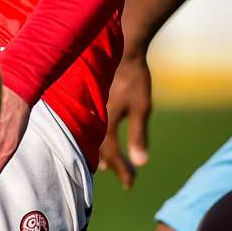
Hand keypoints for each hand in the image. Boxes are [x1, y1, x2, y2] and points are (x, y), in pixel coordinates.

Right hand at [97, 51, 151, 189]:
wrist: (121, 46)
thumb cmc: (133, 76)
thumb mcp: (141, 107)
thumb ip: (138, 135)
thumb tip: (141, 164)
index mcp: (104, 123)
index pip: (112, 155)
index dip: (122, 171)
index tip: (131, 184)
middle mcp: (92, 119)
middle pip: (101, 151)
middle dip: (114, 165)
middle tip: (127, 178)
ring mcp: (89, 109)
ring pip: (94, 139)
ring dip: (104, 153)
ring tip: (111, 165)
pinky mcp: (90, 101)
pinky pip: (91, 126)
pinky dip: (99, 138)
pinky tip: (103, 136)